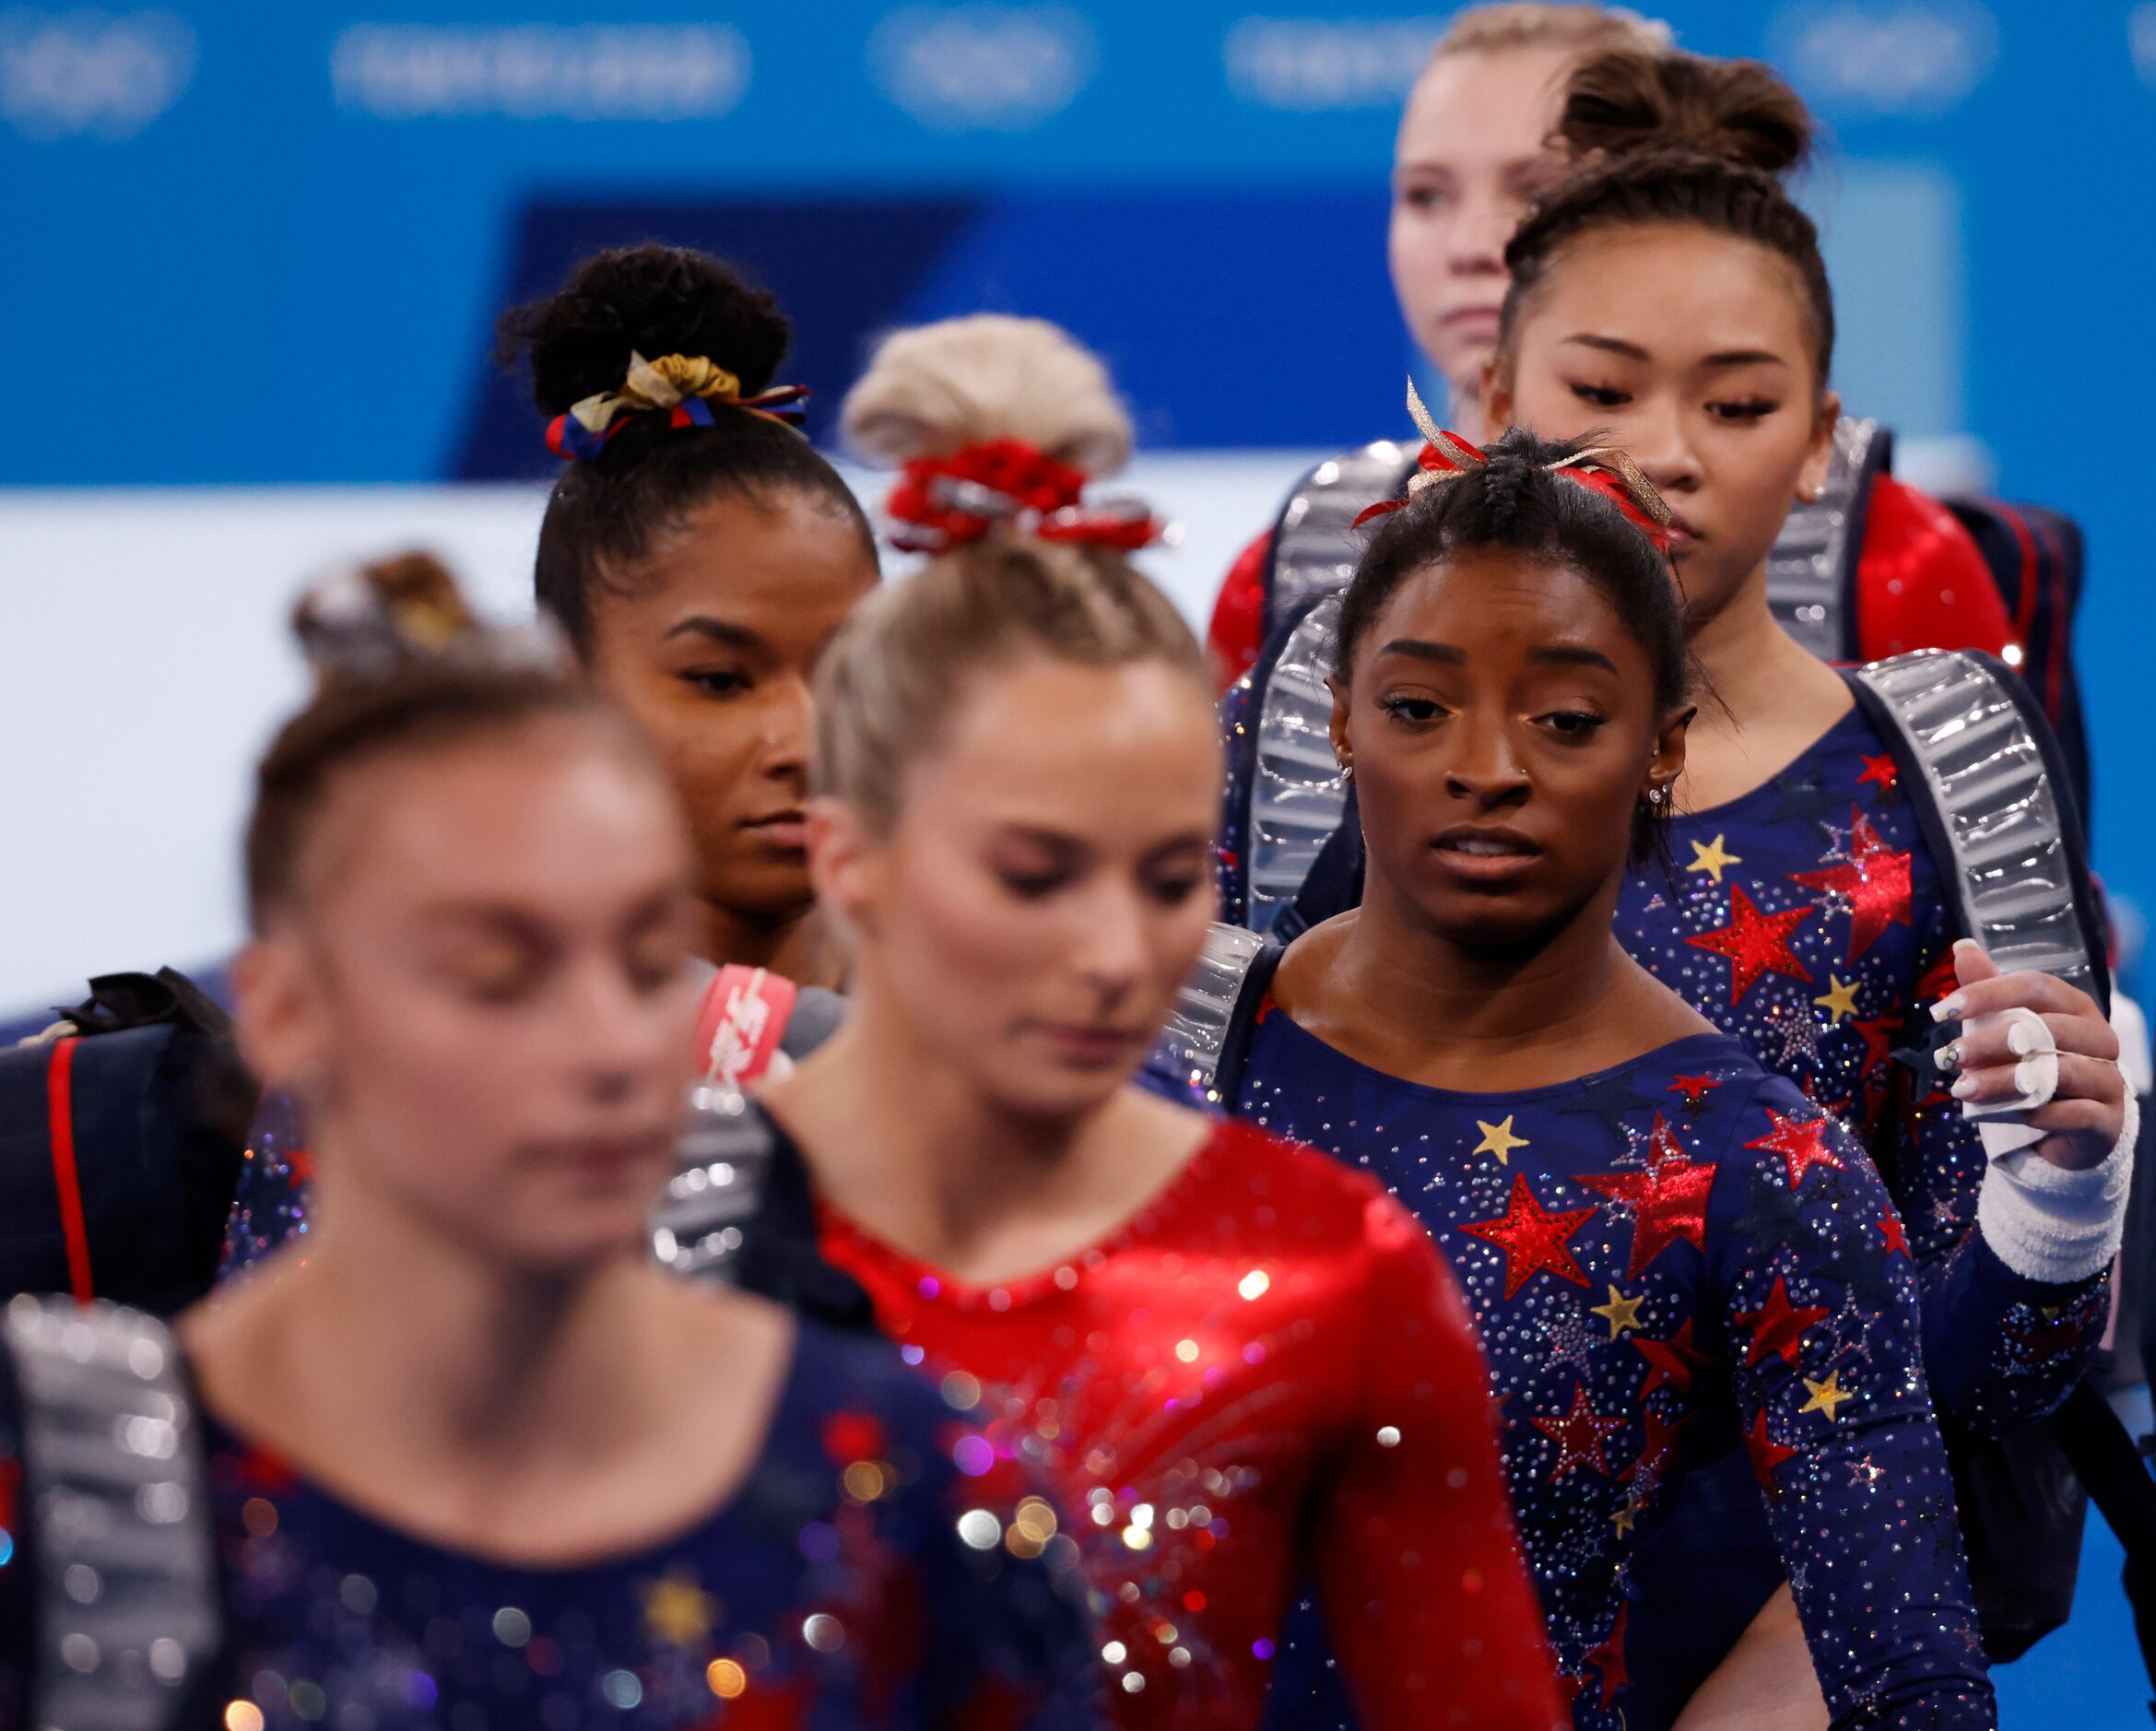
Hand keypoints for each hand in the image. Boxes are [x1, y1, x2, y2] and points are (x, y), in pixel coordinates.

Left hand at [1934, 939, 2124, 1170]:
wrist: (2068, 1127)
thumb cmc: (2034, 1066)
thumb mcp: (2007, 1027)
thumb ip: (1989, 990)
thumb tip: (1962, 946)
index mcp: (2074, 1006)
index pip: (2035, 986)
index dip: (1987, 994)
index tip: (1940, 1011)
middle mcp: (2099, 1036)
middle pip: (2046, 1029)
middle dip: (1990, 1042)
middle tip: (1949, 1056)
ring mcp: (2108, 1077)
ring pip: (2058, 1073)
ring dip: (2003, 1081)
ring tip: (1962, 1089)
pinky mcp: (2109, 1118)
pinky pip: (2076, 1113)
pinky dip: (2038, 1114)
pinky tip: (2006, 1116)